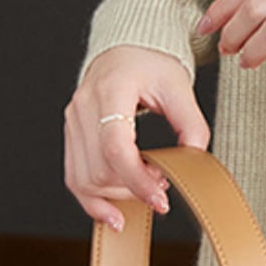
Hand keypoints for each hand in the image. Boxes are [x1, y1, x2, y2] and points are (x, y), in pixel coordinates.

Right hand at [63, 44, 211, 232]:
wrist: (126, 52)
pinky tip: (115, 214)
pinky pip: (74, 177)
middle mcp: (85, 105)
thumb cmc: (151, 65)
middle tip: (163, 185)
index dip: (136, 179)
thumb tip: (194, 160)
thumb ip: (191, 123)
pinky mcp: (72, 135)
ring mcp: (73, 121)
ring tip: (146, 188)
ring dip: (117, 196)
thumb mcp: (180, 87)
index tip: (160, 198)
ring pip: (83, 179)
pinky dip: (93, 201)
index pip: (115, 145)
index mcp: (112, 89)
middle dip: (132, 187)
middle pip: (99, 168)